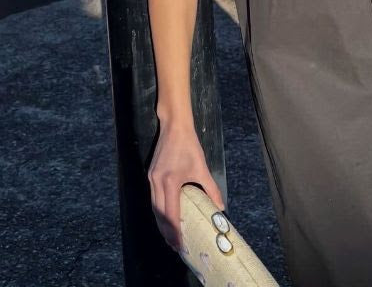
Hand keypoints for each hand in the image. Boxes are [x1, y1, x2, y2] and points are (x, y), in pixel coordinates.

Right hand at [148, 120, 225, 253]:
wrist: (174, 126)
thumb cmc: (189, 146)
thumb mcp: (202, 168)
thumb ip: (211, 189)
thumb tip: (220, 207)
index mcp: (170, 182)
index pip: (170, 214)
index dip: (175, 231)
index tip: (180, 244)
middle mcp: (157, 183)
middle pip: (159, 215)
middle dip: (166, 232)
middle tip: (175, 246)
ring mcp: (152, 179)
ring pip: (154, 208)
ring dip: (161, 223)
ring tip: (170, 236)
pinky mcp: (151, 175)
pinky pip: (153, 198)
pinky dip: (159, 211)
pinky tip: (165, 217)